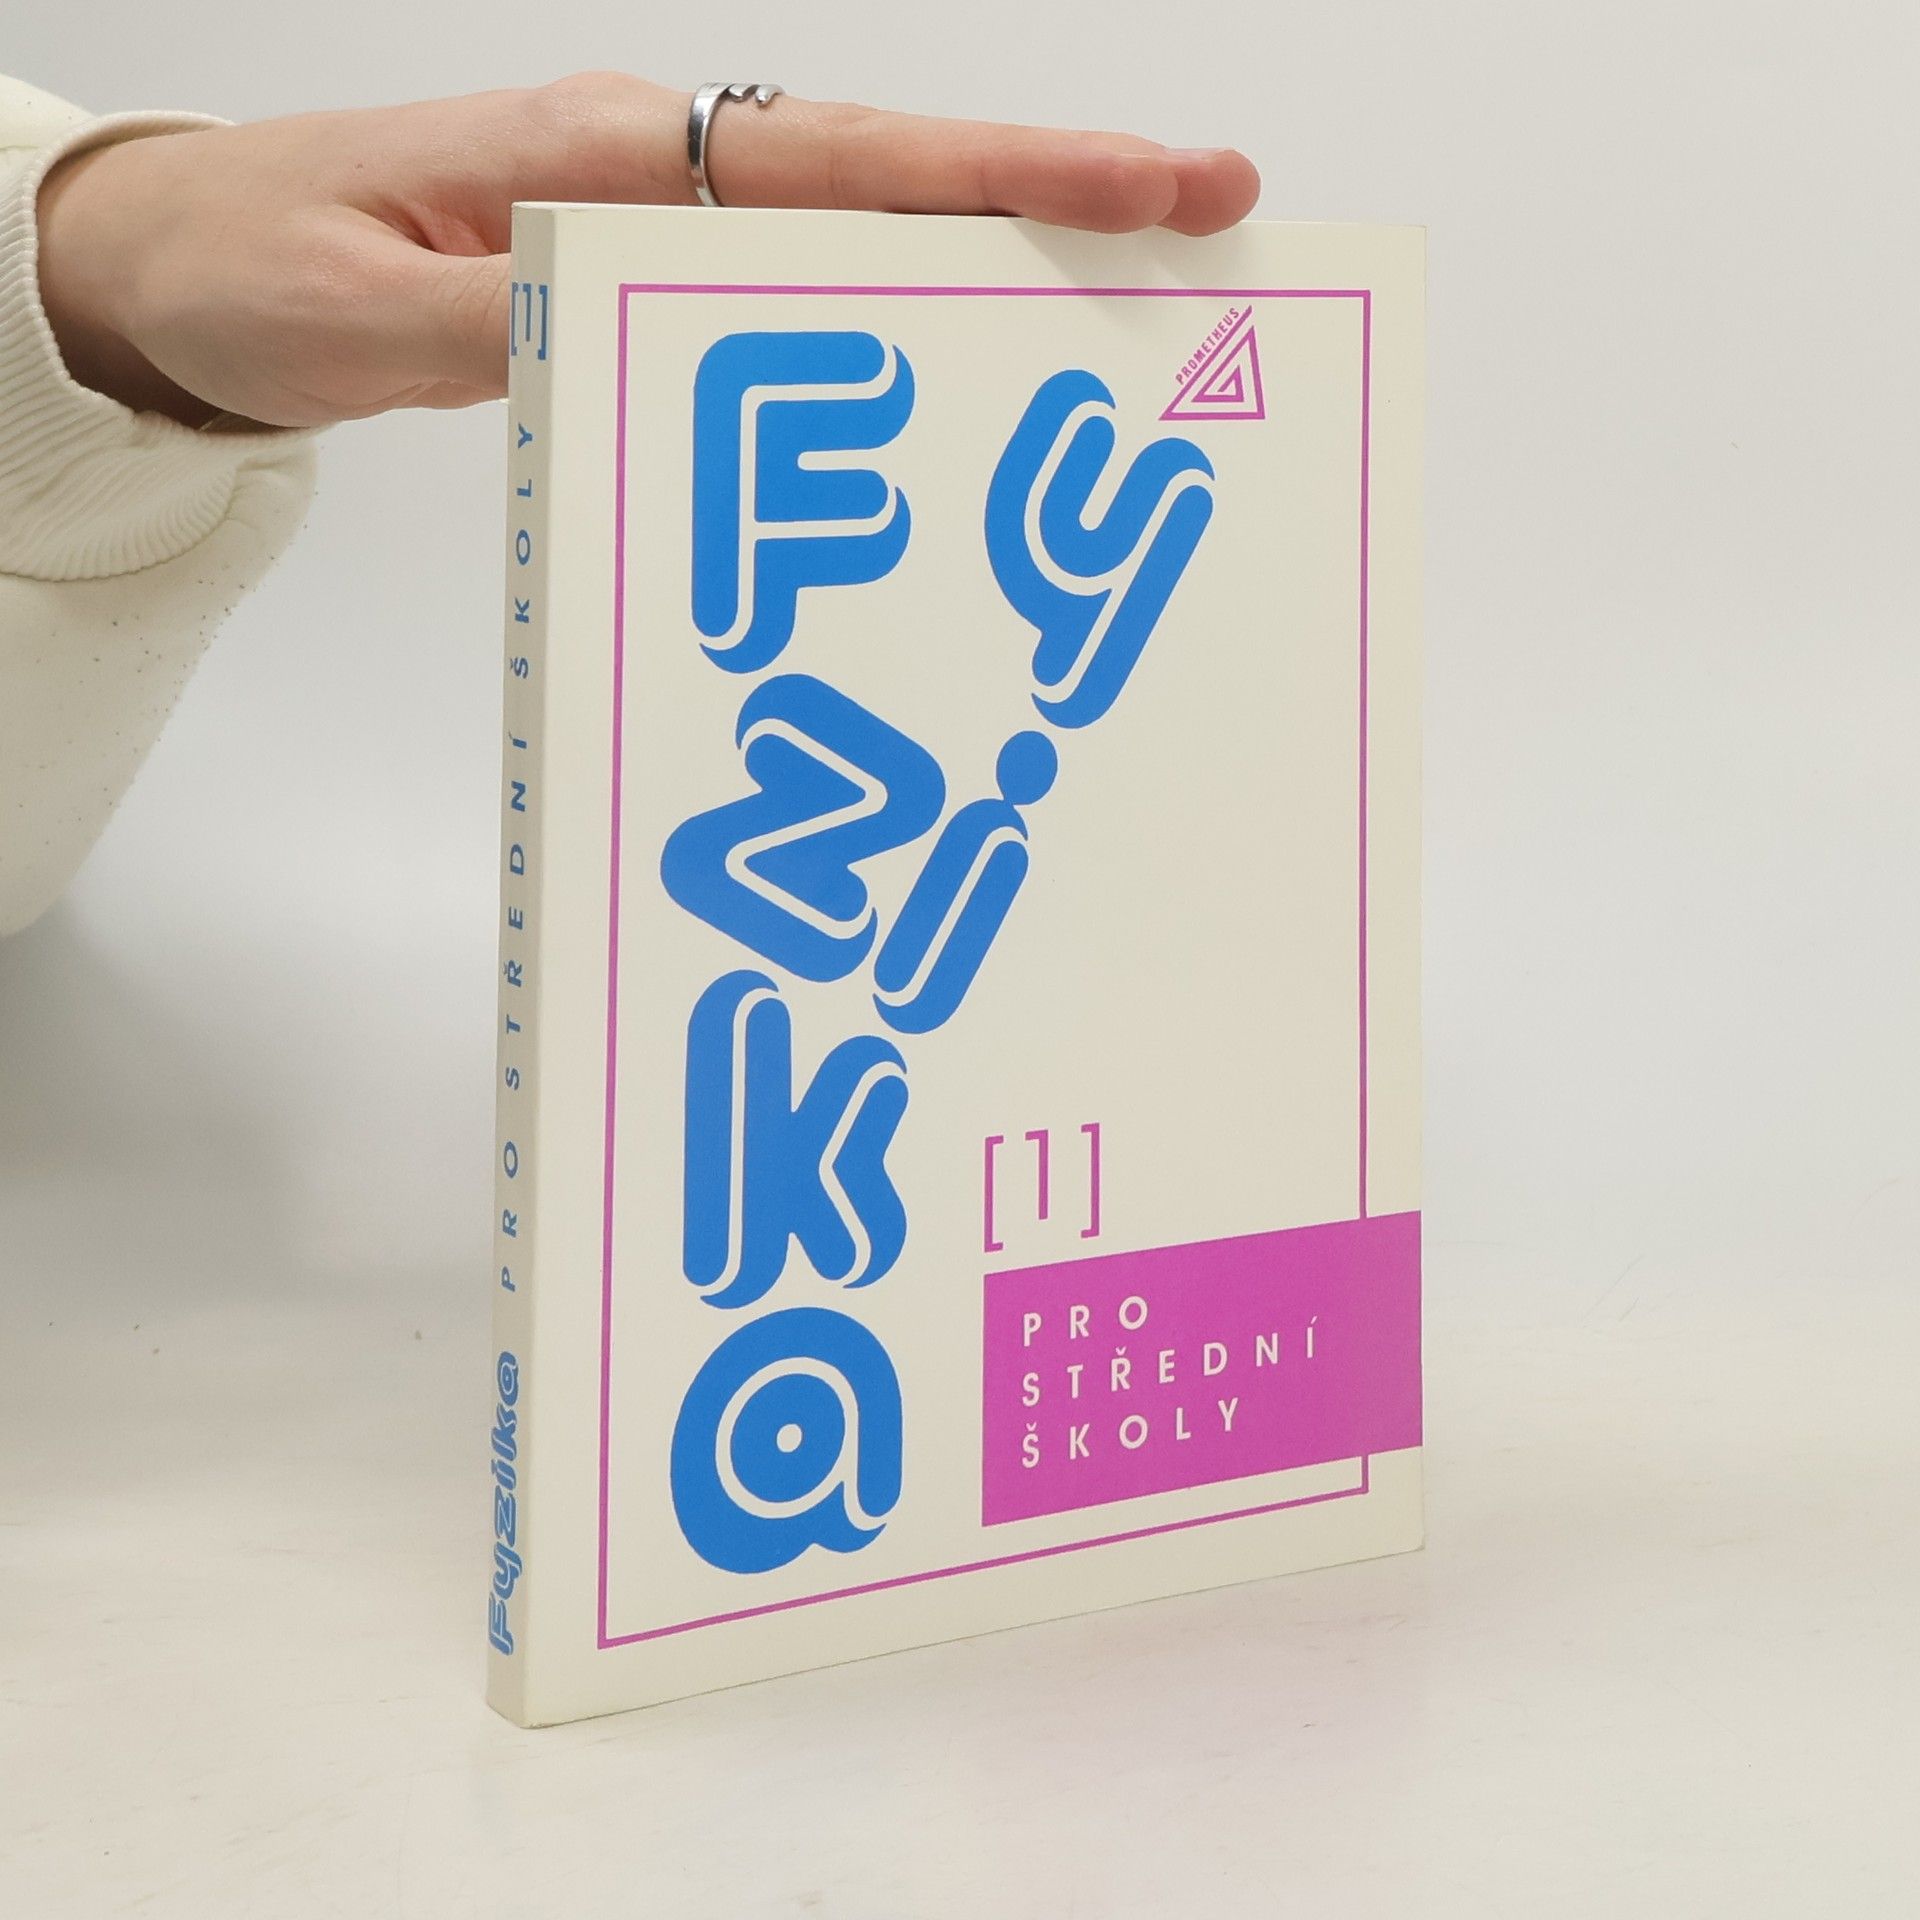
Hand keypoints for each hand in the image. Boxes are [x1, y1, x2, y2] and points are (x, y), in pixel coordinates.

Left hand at [34, 75, 1259, 429]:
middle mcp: (651, 172)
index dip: (1009, 175)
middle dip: (1059, 198)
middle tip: (1215, 230)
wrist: (177, 264)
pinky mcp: (638, 280)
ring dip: (998, 262)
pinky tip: (960, 362)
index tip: (1160, 181)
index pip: (845, 166)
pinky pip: (797, 296)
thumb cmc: (255, 269)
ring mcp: (652, 223)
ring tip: (1132, 308)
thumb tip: (654, 330)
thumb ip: (504, 318)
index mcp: (600, 155)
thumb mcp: (357, 309)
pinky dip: (897, 318)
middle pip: (894, 180)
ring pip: (862, 236)